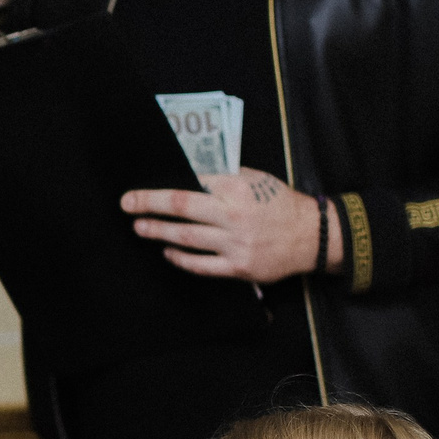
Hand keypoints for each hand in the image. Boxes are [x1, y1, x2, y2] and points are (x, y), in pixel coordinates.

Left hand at [121, 169, 336, 283]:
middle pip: (183, 207)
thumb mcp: (257, 179)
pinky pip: (201, 265)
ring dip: (159, 232)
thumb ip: (225, 176)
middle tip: (127, 205)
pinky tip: (167, 252)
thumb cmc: (281, 204)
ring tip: (140, 227)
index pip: (192, 184)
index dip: (163, 188)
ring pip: (187, 238)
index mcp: (239, 188)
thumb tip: (190, 171)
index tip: (141, 190)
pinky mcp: (239, 267)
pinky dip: (181, 258)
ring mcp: (236, 244)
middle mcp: (235, 215)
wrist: (311, 236)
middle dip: (150, 205)